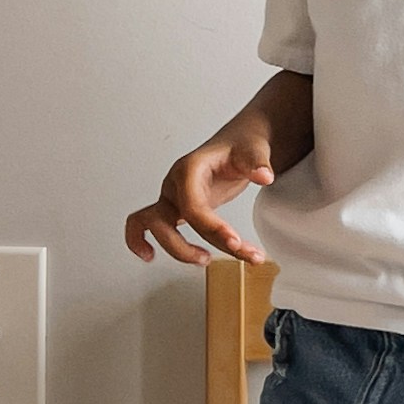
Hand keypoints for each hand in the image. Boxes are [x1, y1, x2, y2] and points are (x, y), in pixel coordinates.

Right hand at [124, 119, 275, 269]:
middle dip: (193, 245)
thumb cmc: (242, 145)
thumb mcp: (254, 150)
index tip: (235, 242)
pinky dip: (138, 239)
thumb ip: (257, 162)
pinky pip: (143, 223)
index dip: (211, 228)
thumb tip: (264, 175)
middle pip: (167, 221)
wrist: (240, 142)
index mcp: (189, 169)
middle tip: (232, 252)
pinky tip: (148, 255)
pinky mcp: (175, 207)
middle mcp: (175, 183)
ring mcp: (172, 196)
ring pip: (155, 226)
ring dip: (176, 249)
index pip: (192, 206)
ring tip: (206, 260)